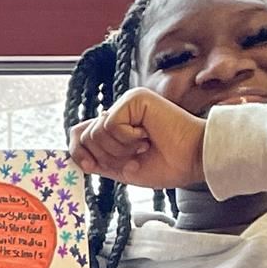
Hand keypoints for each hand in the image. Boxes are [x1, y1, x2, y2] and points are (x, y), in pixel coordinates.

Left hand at [69, 88, 205, 189]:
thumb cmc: (165, 165)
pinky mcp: (134, 99)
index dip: (78, 152)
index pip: (79, 134)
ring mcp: (126, 104)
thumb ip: (98, 161)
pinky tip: (146, 137)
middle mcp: (118, 112)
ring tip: (143, 147)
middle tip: (133, 158)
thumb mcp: (122, 168)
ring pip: (96, 133)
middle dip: (106, 157)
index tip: (92, 167)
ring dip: (119, 150)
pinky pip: (110, 125)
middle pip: (84, 137)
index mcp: (115, 127)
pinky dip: (126, 139)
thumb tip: (74, 156)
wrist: (191, 161)